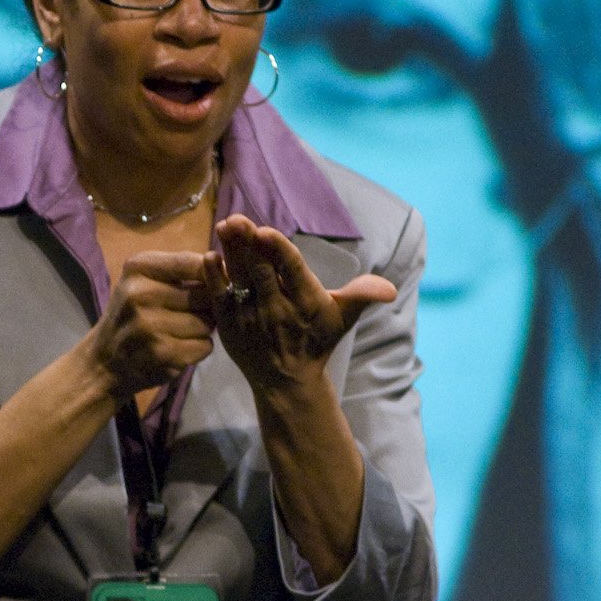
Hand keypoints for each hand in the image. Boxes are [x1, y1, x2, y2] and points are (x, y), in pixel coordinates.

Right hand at [86, 250, 217, 398]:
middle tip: (188, 312)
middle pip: (207, 295)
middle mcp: (140, 294)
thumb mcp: (145, 280)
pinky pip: (204, 346)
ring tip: (179, 331)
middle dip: (207, 305)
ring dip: (203, 329)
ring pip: (208, 323)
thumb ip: (182, 268)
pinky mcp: (162, 355)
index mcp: (138, 268)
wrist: (105, 361)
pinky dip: (198, 348)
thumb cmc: (132, 313)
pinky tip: (178, 348)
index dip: (213, 275)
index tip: (214, 282)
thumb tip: (223, 265)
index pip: (195, 263)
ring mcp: (150, 327)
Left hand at [205, 215, 395, 392]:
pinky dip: (213, 278)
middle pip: (260, 271)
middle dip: (248, 245)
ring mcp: (250, 318)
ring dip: (230, 252)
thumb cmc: (317, 339)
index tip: (265, 232)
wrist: (287, 381)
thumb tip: (389, 289)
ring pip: (238, 279)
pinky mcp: (229, 324)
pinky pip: (219, 297)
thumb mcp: (344, 318)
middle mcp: (277, 310)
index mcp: (306, 302)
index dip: (277, 251)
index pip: (291, 271)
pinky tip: (210, 256)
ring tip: (225, 227)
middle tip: (236, 220)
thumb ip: (362, 296)